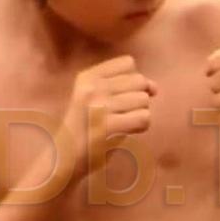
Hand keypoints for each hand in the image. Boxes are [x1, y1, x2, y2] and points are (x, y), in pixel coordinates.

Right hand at [58, 54, 155, 177]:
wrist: (64, 157)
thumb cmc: (88, 127)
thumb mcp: (99, 98)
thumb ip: (128, 86)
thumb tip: (155, 87)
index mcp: (87, 77)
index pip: (128, 63)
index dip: (133, 81)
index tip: (119, 97)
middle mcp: (91, 88)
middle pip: (139, 81)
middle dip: (138, 99)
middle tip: (119, 114)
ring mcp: (98, 106)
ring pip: (143, 100)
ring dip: (139, 114)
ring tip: (119, 124)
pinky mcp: (107, 126)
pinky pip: (144, 118)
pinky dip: (141, 127)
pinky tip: (125, 132)